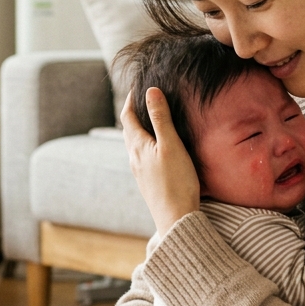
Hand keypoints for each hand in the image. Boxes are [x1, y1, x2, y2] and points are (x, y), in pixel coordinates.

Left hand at [120, 88, 201, 234]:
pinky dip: (144, 144)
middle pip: (128, 130)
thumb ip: (161, 118)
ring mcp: (140, 171)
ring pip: (134, 144)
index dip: (132, 100)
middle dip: (133, 113)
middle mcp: (134, 158)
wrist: (176, 219)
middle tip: (144, 100)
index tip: (139, 86)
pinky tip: (155, 149)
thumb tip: (151, 91)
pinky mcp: (147, 182)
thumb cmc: (176, 182)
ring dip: (138, 129)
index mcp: (138, 146)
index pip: (128, 116)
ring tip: (149, 121)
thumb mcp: (171, 145)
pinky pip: (141, 157)